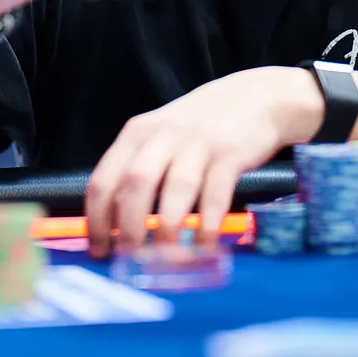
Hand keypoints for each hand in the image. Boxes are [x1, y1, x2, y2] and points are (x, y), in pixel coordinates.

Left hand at [83, 66, 321, 257]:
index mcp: (138, 132)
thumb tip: (117, 224)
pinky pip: (215, 194)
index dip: (97, 219)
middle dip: (128, 228)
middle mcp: (164, 134)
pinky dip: (207, 224)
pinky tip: (204, 244)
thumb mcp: (162, 134)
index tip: (99, 250)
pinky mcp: (230, 152)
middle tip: (130, 260)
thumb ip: (140, 167)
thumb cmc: (204, 125)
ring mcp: (198, 142)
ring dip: (166, 229)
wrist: (260, 96)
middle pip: (135, 184)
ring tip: (165, 259)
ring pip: (174, 189)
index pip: (105, 178)